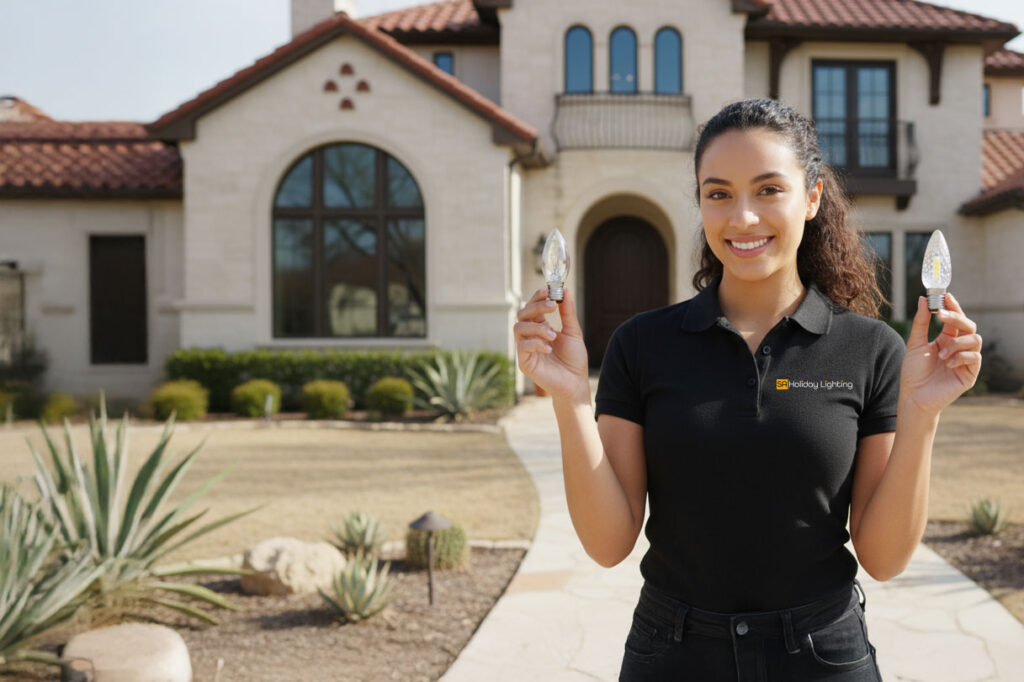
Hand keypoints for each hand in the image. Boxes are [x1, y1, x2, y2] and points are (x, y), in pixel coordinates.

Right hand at [513, 286, 589, 401]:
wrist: (575, 383)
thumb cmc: (574, 359)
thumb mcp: (573, 332)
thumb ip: (567, 312)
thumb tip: (565, 290)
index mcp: (541, 327)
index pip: (532, 307)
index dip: (537, 297)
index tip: (548, 290)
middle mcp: (531, 336)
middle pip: (523, 313)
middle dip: (536, 307)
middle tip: (552, 306)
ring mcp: (526, 348)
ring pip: (519, 328)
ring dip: (537, 327)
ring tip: (553, 335)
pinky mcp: (524, 362)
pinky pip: (522, 346)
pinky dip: (535, 344)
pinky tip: (549, 348)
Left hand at [900, 292, 981, 415]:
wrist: (914, 396)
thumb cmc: (913, 372)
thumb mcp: (915, 343)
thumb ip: (921, 322)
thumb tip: (922, 299)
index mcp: (946, 339)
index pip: (955, 319)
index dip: (953, 306)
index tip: (945, 295)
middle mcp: (959, 347)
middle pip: (969, 325)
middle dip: (956, 317)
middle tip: (941, 314)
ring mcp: (966, 360)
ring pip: (974, 339)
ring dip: (956, 343)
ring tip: (940, 354)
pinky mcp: (970, 373)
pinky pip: (974, 357)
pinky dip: (960, 357)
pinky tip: (947, 364)